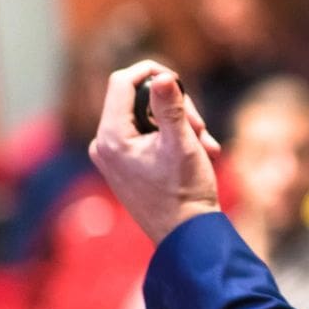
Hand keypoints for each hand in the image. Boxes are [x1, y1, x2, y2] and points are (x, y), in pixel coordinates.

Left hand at [89, 60, 224, 242]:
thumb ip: (170, 107)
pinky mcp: (124, 164)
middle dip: (173, 105)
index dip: (150, 71)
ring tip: (205, 143)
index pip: (121, 82)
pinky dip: (172, 136)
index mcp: (111, 137)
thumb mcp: (181, 143)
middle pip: (137, 98)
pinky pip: (146, 134)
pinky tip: (199, 151)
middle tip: (200, 125)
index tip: (179, 80)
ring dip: (179, 122)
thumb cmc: (184, 192)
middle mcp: (103, 144)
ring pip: (146, 116)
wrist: (186, 236)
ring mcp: (113, 155)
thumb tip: (163, 76)